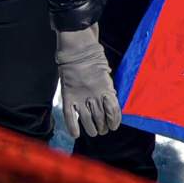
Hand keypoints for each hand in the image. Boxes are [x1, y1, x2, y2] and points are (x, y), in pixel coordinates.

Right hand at [55, 22, 121, 139]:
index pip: (113, 111)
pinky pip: (70, 116)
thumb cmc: (94, 57)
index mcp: (106, 88)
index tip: (114, 126)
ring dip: (92, 129)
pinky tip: (76, 134)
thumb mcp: (106, 71)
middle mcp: (94, 95)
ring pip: (87, 120)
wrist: (77, 48)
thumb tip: (110, 101)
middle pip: (101, 118)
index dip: (115, 121)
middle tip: (103, 130)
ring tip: (94, 132)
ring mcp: (80, 97)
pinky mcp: (68, 96)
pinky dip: (73, 127)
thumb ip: (107, 87)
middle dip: (103, 126)